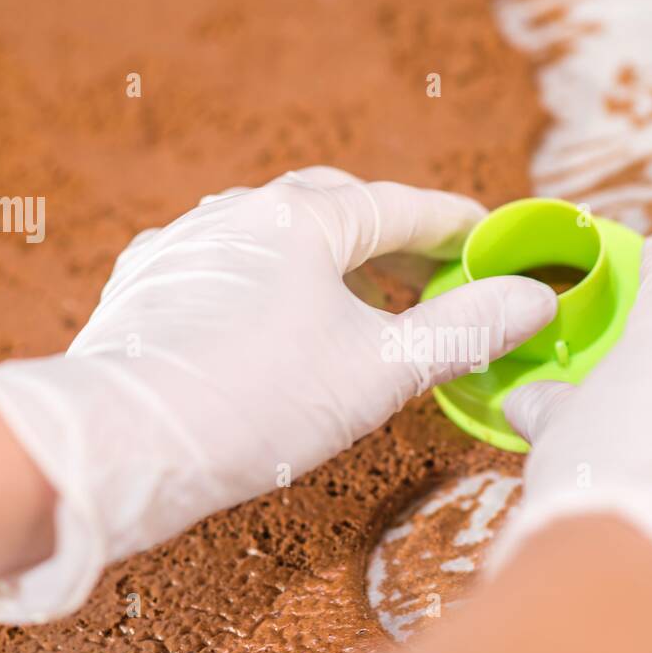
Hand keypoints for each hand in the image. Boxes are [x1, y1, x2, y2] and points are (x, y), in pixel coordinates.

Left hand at [0, 167, 556, 621]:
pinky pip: (228, 265)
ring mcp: (185, 246)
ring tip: (360, 305)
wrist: (116, 445)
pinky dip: (273, 284)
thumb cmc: (254, 405)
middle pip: (335, 208)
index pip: (399, 207)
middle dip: (390, 237)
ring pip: (275, 234)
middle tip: (430, 275)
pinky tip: (276, 323)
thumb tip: (535, 298)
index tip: (487, 239)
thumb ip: (462, 330)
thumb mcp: (377, 372)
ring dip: (329, 260)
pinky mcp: (147, 286)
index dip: (453, 224)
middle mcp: (238, 214)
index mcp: (301, 220)